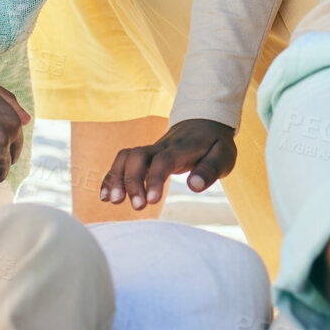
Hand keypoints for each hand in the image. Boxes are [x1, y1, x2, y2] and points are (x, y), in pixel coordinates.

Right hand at [101, 118, 236, 209]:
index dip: (155, 179)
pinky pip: (122, 162)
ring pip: (125, 157)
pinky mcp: (144, 156)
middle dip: (132, 181)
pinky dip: (111, 177)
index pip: (163, 161)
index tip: (152, 202)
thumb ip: (210, 170)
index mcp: (181, 149)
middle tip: (138, 207)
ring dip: (116, 178)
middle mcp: (161, 147)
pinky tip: (106, 196)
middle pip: (137, 157)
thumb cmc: (214, 144)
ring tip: (113, 202)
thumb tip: (194, 186)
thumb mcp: (223, 156)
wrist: (204, 122)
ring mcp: (150, 150)